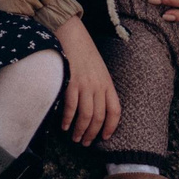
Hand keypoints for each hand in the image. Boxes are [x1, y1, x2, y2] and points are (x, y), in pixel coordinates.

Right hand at [52, 19, 119, 144]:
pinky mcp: (71, 82)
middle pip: (99, 117)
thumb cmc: (84, 54)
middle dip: (92, 134)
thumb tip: (96, 109)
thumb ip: (99, 88)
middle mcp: (99, 85)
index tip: (104, 138)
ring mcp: (85, 84)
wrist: (72, 35)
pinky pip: (71, 107)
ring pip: (86, 116)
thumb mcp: (99, 71)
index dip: (111, 127)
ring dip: (80, 130)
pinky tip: (64, 126)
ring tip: (75, 138)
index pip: (115, 110)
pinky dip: (67, 119)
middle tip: (85, 143)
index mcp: (108, 83)